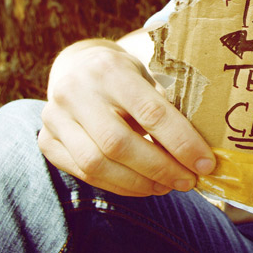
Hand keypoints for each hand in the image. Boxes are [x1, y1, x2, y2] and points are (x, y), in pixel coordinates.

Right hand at [38, 39, 214, 196]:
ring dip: (139, 183)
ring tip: (168, 186)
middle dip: (161, 168)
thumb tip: (205, 146)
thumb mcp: (151, 73)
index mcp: (109, 70)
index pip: (150, 112)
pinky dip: (119, 185)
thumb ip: (171, 102)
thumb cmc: (128, 74)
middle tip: (189, 181)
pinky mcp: (46, 141)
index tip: (206, 163)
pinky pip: (84, 174)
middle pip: (119, 144)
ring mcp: (54, 117)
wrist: (79, 67)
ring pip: (97, 164)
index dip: (182, 142)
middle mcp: (75, 92)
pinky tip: (145, 186)